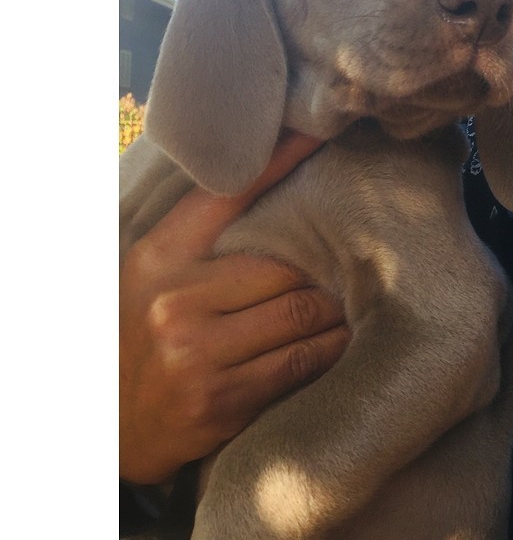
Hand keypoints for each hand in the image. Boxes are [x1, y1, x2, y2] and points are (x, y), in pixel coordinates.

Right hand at [120, 133, 349, 485]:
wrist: (110, 431)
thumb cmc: (141, 339)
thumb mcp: (152, 280)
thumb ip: (200, 244)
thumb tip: (267, 197)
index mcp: (158, 258)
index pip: (226, 195)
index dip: (277, 159)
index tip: (315, 132)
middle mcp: (175, 299)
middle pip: (282, 265)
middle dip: (321, 267)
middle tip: (350, 259)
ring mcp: (196, 351)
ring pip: (300, 312)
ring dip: (333, 309)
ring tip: (348, 301)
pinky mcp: (221, 399)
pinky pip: (300, 361)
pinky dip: (329, 349)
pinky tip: (339, 341)